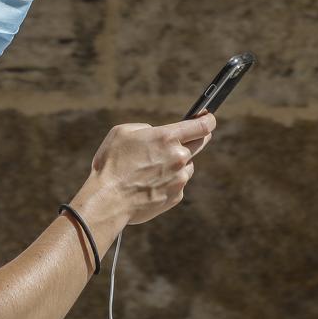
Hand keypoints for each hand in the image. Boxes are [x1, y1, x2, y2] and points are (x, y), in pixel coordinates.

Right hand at [85, 109, 216, 226]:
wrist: (109, 200)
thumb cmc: (111, 163)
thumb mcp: (122, 132)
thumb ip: (145, 129)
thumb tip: (155, 133)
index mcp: (166, 137)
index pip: (202, 125)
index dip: (208, 120)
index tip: (208, 118)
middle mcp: (179, 157)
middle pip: (201, 143)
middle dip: (198, 138)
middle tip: (188, 138)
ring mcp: (180, 178)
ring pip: (187, 165)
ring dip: (177, 163)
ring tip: (152, 168)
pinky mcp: (177, 196)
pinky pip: (178, 183)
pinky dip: (168, 181)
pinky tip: (149, 183)